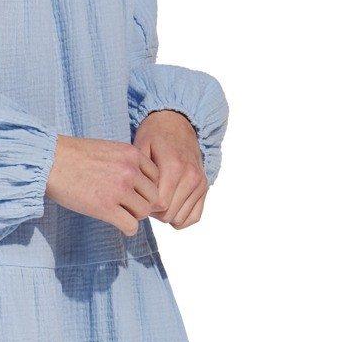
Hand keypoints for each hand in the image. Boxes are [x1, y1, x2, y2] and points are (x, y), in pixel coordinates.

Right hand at [45, 134, 162, 235]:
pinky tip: (119, 224)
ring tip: (118, 212)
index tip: (134, 192)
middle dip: (141, 202)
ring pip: (143, 212)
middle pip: (152, 197)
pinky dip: (127, 229)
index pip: (157, 177)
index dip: (146, 187)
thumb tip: (140, 184)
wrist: (48, 161)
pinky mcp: (105, 207)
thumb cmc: (73, 155)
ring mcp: (119, 190)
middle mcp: (130, 171)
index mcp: (132, 154)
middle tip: (126, 204)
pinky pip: (131, 226)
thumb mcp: (108, 150)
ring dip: (133, 215)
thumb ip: (127, 163)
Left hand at [133, 110, 207, 229]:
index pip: (160, 204)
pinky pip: (194, 217)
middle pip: (168, 214)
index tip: (138, 195)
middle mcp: (191, 177)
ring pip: (180, 219)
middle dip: (153, 211)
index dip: (145, 205)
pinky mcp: (204, 188)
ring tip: (158, 198)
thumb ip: (140, 174)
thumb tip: (140, 200)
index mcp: (174, 167)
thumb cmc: (155, 135)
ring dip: (166, 214)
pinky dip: (180, 217)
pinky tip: (170, 204)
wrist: (177, 122)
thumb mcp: (141, 147)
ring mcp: (200, 183)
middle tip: (145, 196)